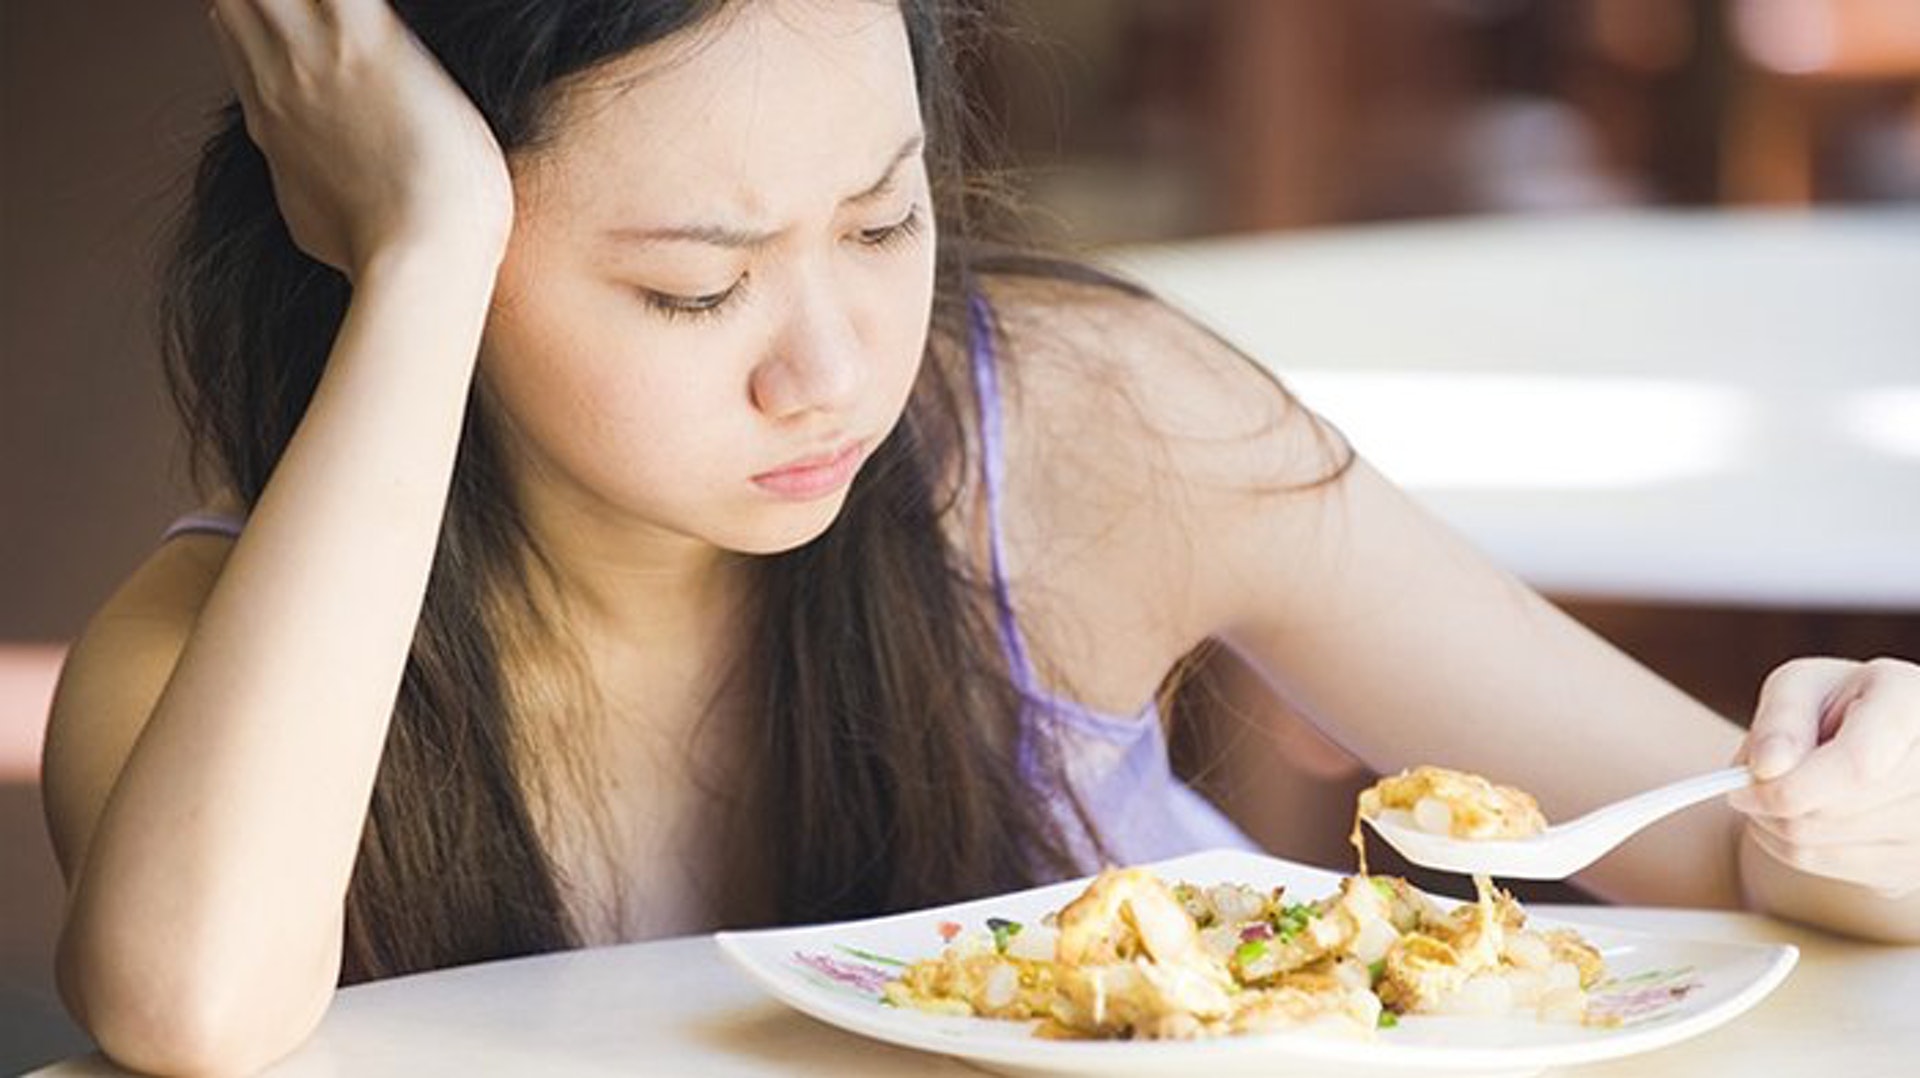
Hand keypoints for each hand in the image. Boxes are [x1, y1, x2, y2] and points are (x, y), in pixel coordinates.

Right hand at [208, 0, 512, 275]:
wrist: (416, 263)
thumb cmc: (387, 254)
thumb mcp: (319, 223)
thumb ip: (310, 188)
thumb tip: (324, 202)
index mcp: (273, 115)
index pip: (233, 21)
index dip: (256, 2)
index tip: (293, 8)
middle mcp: (280, 77)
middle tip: (327, 16)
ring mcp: (314, 54)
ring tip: (356, 19)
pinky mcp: (366, 39)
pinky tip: (390, 15)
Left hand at [1728, 657, 1919, 897]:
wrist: (1876, 741)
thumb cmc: (1834, 705)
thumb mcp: (1801, 687)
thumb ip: (1781, 719)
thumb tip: (1766, 768)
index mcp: (1912, 705)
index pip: (1857, 766)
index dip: (1789, 787)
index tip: (1739, 787)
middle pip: (1835, 811)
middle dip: (1770, 803)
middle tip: (1745, 784)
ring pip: (1825, 846)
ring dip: (1774, 826)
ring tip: (1771, 792)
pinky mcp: (1913, 863)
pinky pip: (1829, 866)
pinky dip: (1791, 846)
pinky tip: (1796, 815)